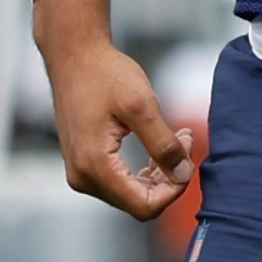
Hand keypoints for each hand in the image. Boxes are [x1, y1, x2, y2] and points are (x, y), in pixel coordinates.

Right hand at [33, 0, 195, 220]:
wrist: (74, 56)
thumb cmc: (105, 74)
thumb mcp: (142, 106)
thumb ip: (163, 145)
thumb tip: (183, 175)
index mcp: (94, 166)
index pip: (145, 206)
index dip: (175, 188)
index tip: (186, 150)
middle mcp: (83, 178)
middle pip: (138, 203)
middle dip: (168, 178)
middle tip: (184, 139)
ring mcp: (80, 173)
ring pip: (131, 195)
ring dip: (158, 174)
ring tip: (175, 138)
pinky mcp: (84, 164)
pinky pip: (119, 183)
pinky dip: (142, 170)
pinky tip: (156, 145)